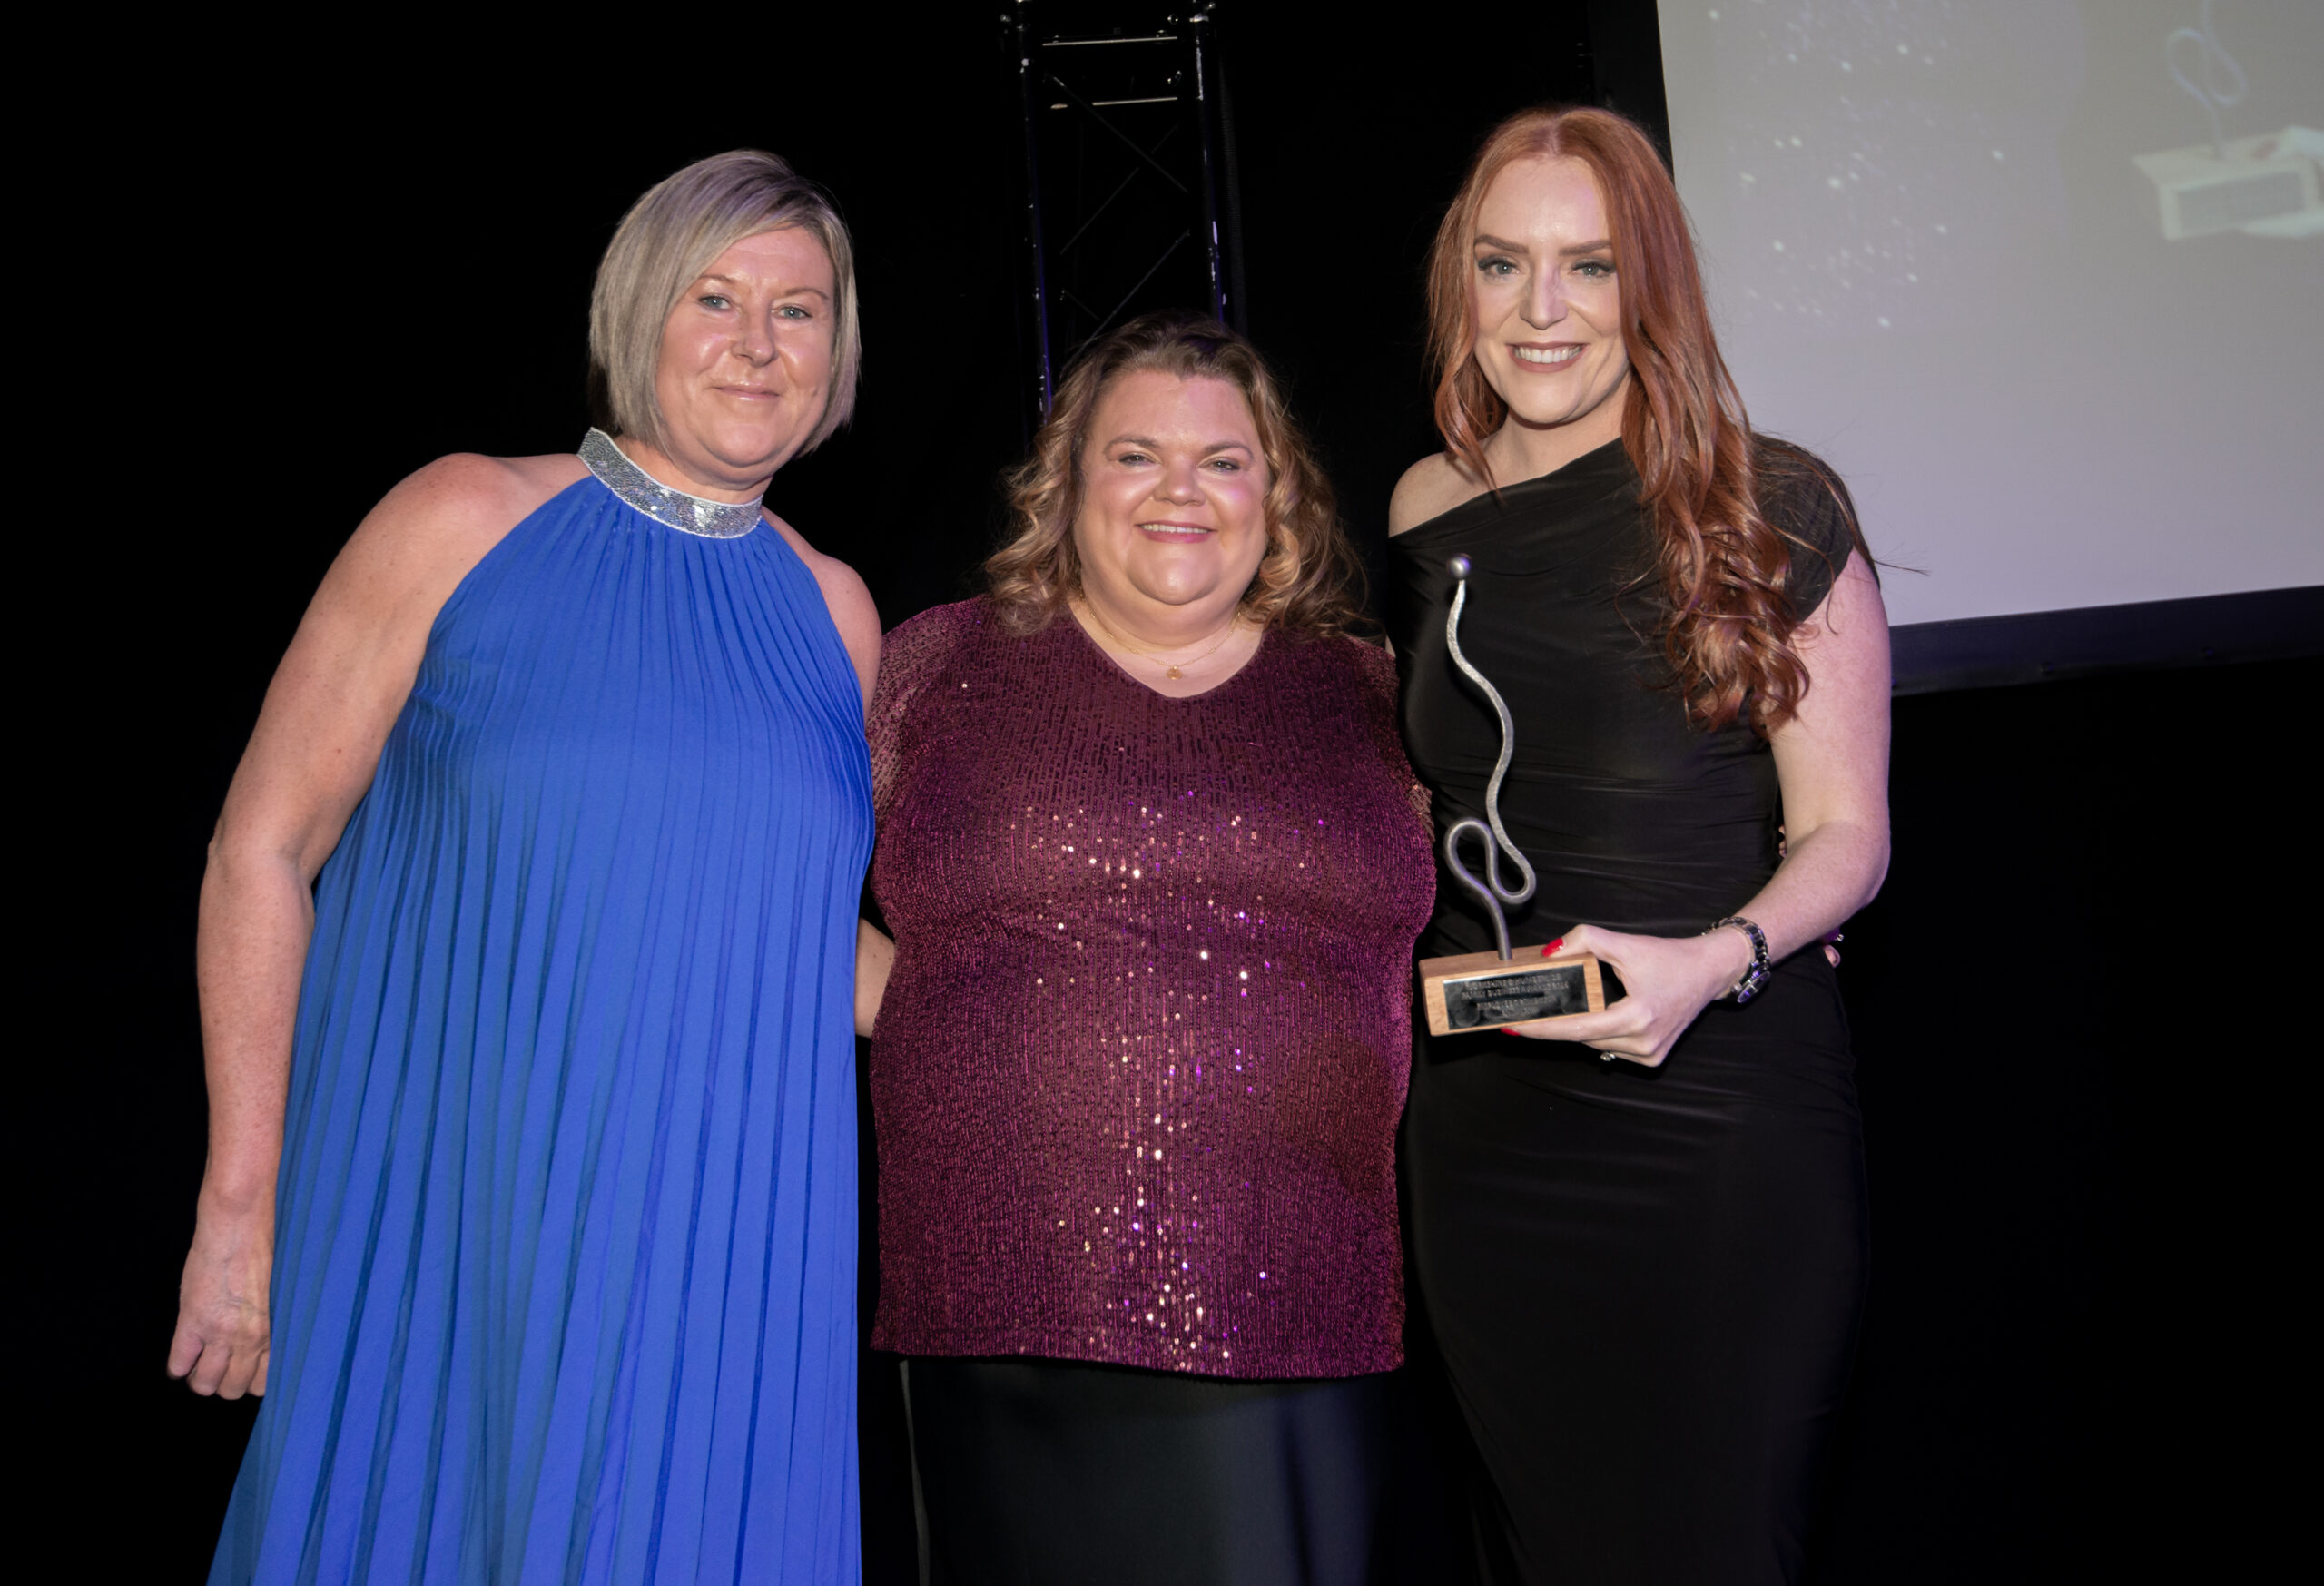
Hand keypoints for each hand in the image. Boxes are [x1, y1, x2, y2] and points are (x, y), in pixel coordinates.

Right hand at [168, 1194, 273, 1397]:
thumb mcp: (274, 1297)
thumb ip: (266, 1325)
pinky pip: (178, 1365)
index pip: (263, 1382)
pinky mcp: (192, 1321)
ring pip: (204, 1385)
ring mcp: (220, 1333)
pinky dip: (177, 1365)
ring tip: (199, 1362)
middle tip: (217, 1367)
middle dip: (222, 1383)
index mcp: (274, 1331)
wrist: (239, 1227)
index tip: (241, 1374)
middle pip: (232, 1389)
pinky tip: (182, 1353)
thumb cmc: (261, 1254)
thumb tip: (258, 1348)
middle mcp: (249, 1339)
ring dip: (199, 1377)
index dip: (248, 1382)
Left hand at [1501, 923, 1751, 1067]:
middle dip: (1554, 1024)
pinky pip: (1609, 1048)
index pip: (1576, 1028)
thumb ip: (1585, 941)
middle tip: (1525, 1012)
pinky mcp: (1652, 1059)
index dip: (1542, 1028)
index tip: (1513, 1026)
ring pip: (1594, 1043)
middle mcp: (1643, 1043)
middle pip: (1582, 1036)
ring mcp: (1648, 1055)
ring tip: (1559, 1009)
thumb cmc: (1669, 957)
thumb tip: (1549, 954)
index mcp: (1637, 1017)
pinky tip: (1596, 1015)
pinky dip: (1597, 1032)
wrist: (1708, 972)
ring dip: (1577, 1027)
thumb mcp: (1625, 943)